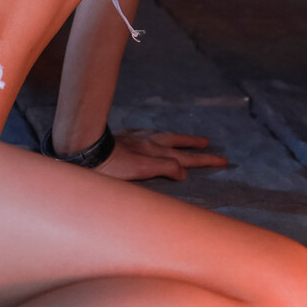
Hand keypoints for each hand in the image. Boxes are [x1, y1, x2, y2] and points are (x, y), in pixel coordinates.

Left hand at [97, 130, 228, 181]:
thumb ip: (163, 167)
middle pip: (176, 143)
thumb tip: (183, 171)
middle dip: (193, 146)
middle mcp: (147, 143)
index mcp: (154, 152)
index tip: (223, 160)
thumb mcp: (140, 170)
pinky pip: (143, 135)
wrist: (84, 151)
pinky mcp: (120, 139)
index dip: (204, 160)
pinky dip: (152, 136)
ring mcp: (133, 139)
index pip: (185, 158)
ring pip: (160, 136)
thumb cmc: (109, 166)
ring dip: (175, 139)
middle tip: (208, 144)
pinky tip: (148, 137)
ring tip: (183, 139)